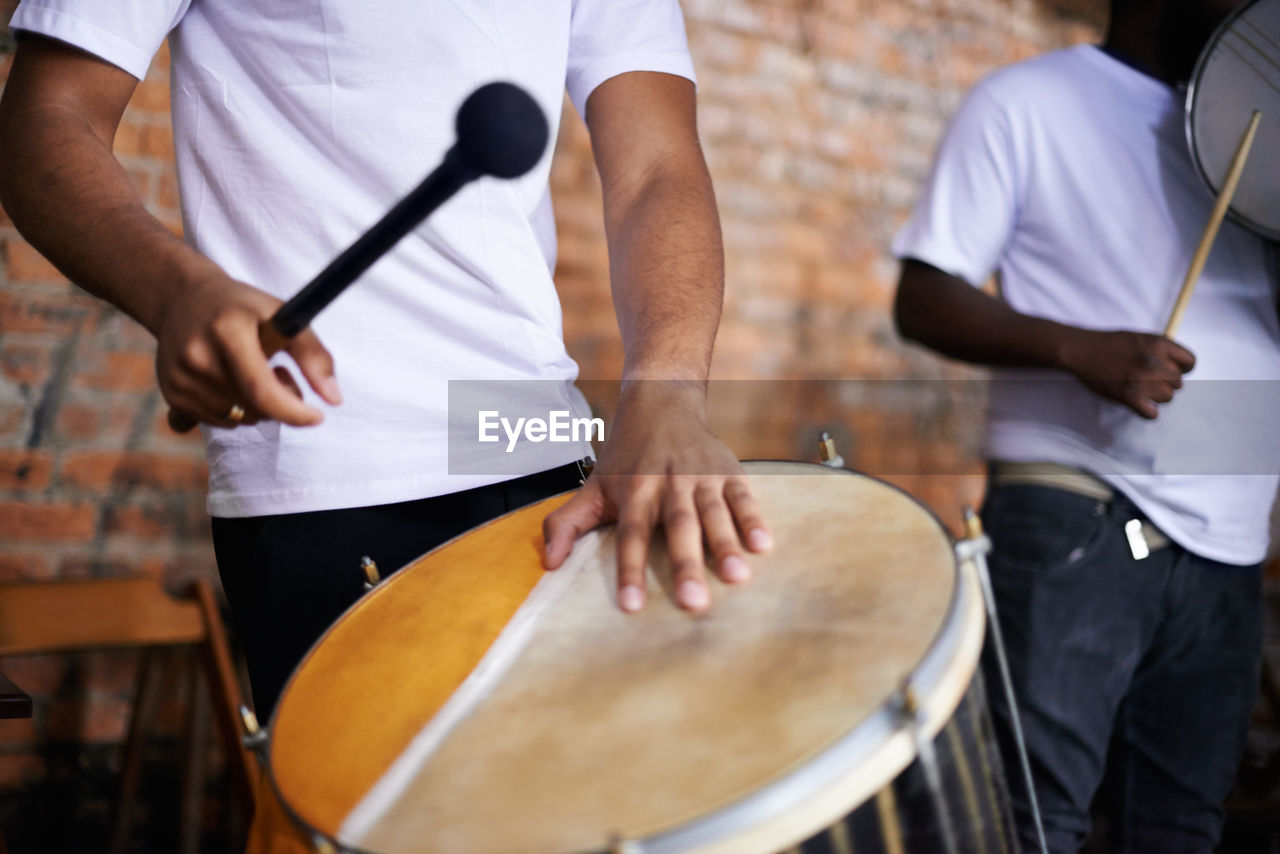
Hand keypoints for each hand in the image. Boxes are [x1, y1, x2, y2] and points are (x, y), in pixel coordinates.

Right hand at [154, 272, 341, 429]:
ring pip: (239, 419)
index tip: (318, 416)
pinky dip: (233, 410)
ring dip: (256, 405)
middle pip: (255, 408)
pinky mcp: (171, 394)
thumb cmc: (243, 308)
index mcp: (227, 330)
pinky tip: (227, 381)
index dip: (294, 411)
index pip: (262, 389)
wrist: (182, 299)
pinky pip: (217, 422)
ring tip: (249, 370)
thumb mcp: (282, 316)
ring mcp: (179, 377)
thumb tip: (335, 399)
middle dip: (280, 399)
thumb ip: (313, 354)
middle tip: (278, 369)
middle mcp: (197, 356)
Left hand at [542, 382, 771, 612]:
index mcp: (634, 493)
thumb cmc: (626, 458)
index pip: (630, 536)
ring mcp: (700, 476)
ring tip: (737, 577)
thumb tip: (549, 564)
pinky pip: (742, 496)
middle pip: (677, 526)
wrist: (661, 403)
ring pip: (712, 512)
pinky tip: (763, 545)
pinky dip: (753, 519)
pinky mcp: (728, 470)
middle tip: (693, 603)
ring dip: (725, 544)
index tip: (631, 606)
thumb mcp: (592, 487)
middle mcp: (667, 484)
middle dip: (686, 564)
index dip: (629, 570)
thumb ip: (566, 524)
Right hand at [1059, 329, 1195, 418]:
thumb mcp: (1140, 338)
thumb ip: (1160, 350)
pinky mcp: (1128, 395)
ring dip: (1155, 397)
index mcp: (1159, 344)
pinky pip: (1151, 414)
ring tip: (1139, 390)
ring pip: (1167, 398)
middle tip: (1146, 381)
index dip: (1181, 369)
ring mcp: (1142, 379)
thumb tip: (1177, 366)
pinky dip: (1146, 412)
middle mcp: (1154, 361)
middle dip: (1164, 383)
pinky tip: (1137, 405)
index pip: (1190, 362)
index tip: (1168, 372)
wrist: (1080, 350)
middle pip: (1178, 383)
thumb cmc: (1109, 344)